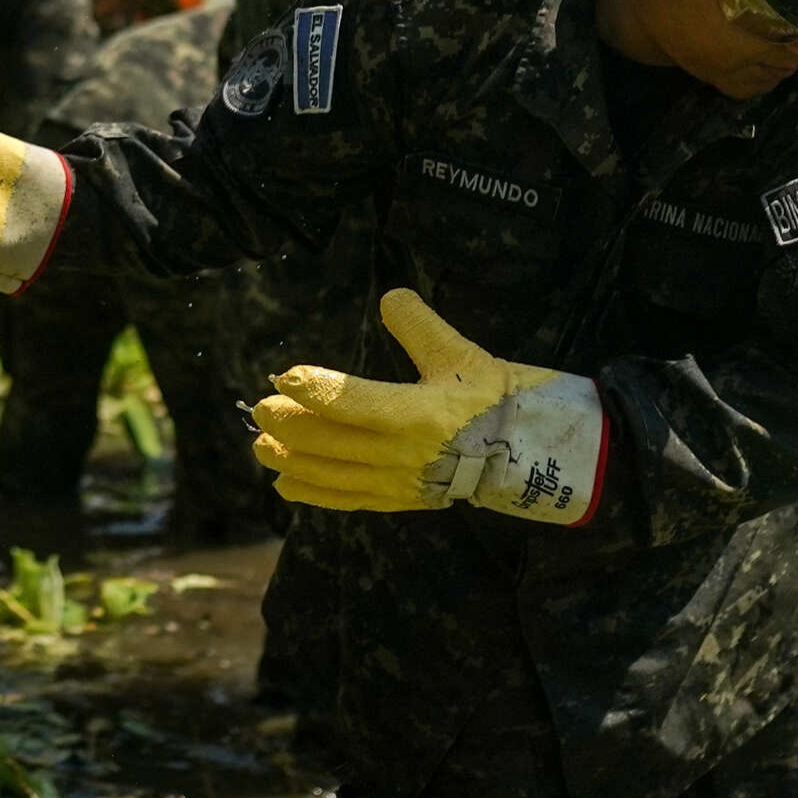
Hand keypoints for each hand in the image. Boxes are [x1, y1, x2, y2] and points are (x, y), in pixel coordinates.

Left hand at [252, 289, 607, 524]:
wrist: (537, 455)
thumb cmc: (500, 399)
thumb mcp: (462, 353)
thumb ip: (419, 325)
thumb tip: (390, 295)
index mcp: (417, 413)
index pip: (349, 402)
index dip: (311, 388)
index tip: (283, 375)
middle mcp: (403, 454)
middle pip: (328, 442)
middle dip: (288, 425)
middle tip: (260, 408)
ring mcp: (400, 483)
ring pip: (331, 475)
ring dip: (291, 461)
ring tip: (262, 446)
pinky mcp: (402, 502)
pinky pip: (348, 501)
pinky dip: (313, 495)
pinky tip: (285, 487)